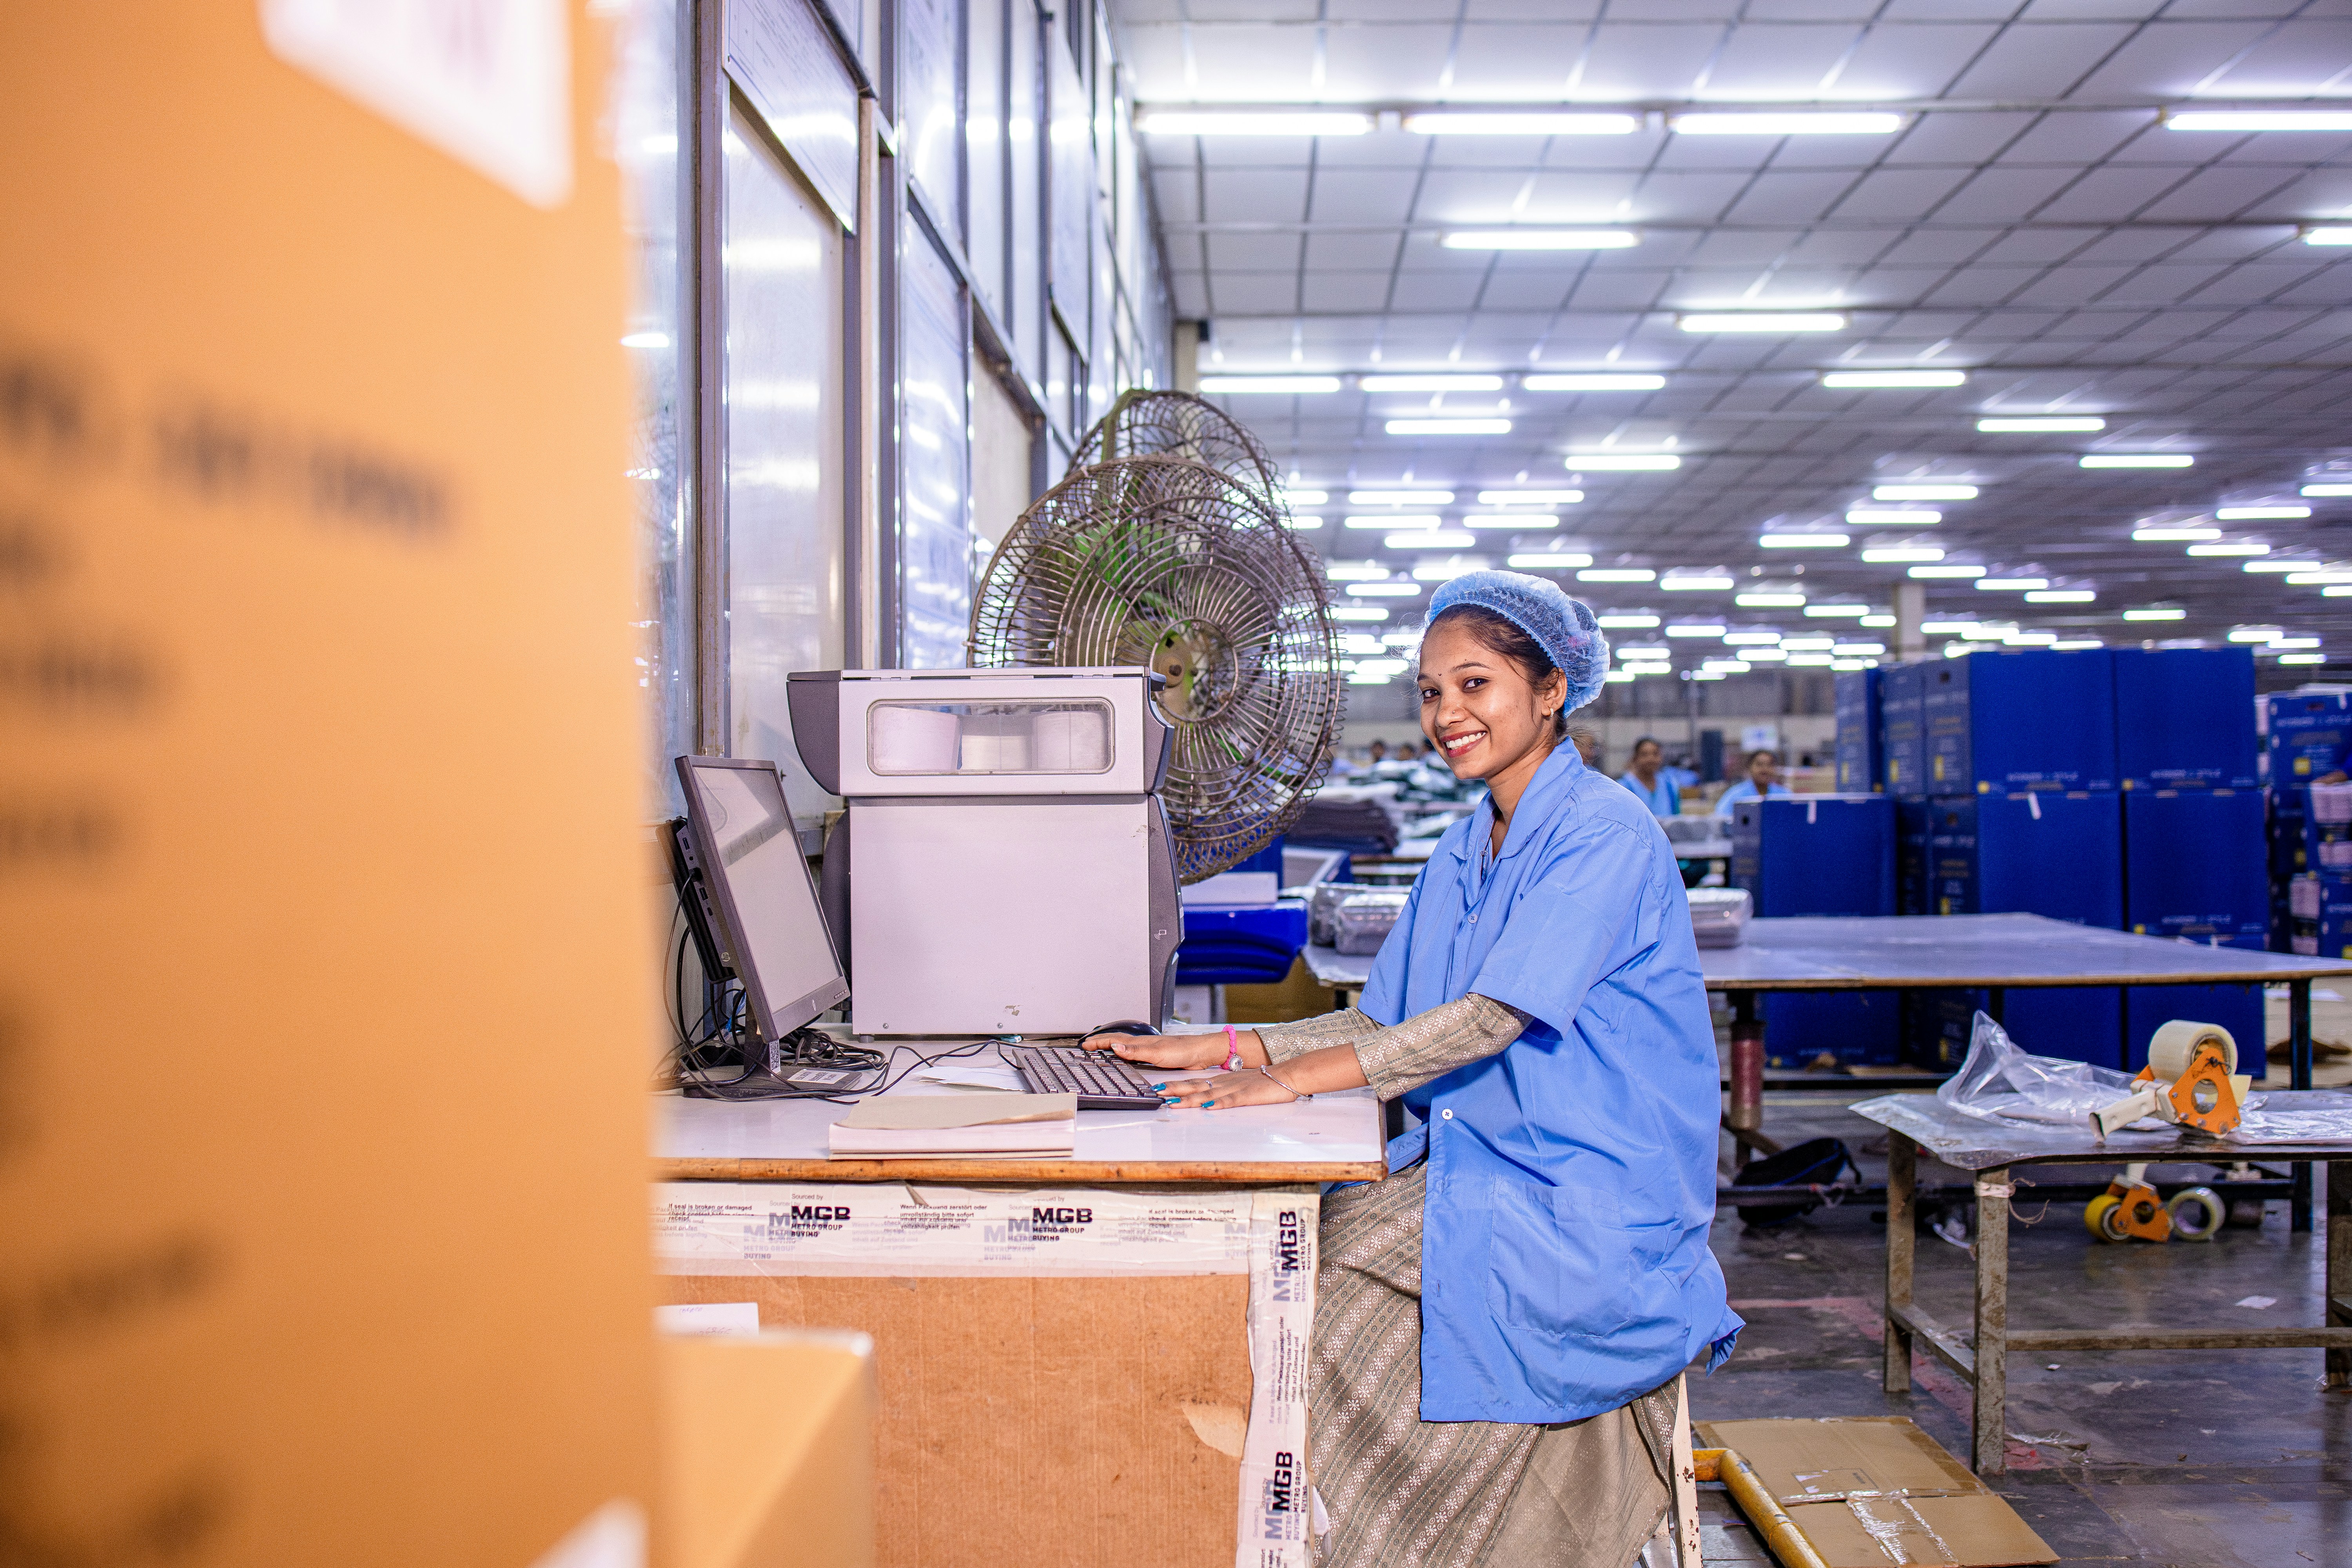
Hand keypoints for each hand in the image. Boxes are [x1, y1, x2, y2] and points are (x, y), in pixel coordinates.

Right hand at [1079, 1030, 1232, 1071]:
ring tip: (1101, 1049)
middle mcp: (1145, 1043)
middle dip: (1101, 1042)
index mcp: (1142, 1041)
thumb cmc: (1185, 1051)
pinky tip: (1127, 1056)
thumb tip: (1115, 1047)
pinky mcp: (1158, 1055)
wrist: (1203, 1052)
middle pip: (1118, 1041)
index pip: (1115, 1040)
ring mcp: (1152, 1048)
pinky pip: (1135, 1052)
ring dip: (1112, 1046)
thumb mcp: (1157, 1053)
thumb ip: (1135, 1051)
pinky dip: (1125, 1052)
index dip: (1099, 1042)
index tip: (1085, 1045)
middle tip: (1088, 1046)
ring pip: (1126, 1045)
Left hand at [1153, 1066, 1300, 1109]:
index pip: (1193, 1084)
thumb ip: (1223, 1092)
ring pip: (1208, 1095)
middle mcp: (1224, 1084)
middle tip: (1156, 1093)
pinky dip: (1218, 1104)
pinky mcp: (1248, 1096)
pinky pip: (1230, 1101)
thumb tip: (1206, 1100)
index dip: (1175, 1086)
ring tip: (1173, 1102)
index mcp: (1221, 1082)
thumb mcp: (1239, 1086)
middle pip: (1195, 1087)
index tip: (1158, 1088)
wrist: (1287, 1075)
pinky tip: (1207, 1108)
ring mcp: (1235, 1090)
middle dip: (1174, 1090)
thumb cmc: (1265, 1082)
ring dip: (1189, 1099)